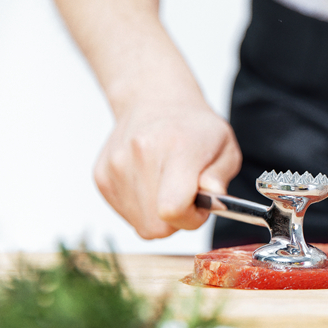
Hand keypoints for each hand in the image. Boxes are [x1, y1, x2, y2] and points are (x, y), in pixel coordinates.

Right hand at [94, 99, 241, 238]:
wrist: (154, 101)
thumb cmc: (194, 128)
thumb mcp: (226, 148)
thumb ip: (220, 178)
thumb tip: (211, 197)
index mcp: (177, 149)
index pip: (173, 209)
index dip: (191, 218)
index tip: (200, 204)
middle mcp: (141, 156)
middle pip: (156, 226)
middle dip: (178, 220)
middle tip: (187, 195)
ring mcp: (116, 167)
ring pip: (141, 224)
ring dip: (159, 215)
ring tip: (169, 186)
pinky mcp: (101, 177)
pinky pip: (127, 214)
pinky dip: (143, 208)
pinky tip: (151, 183)